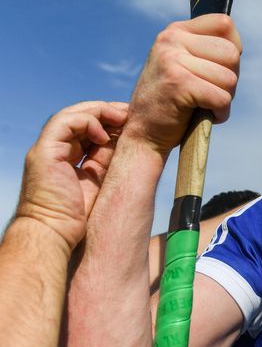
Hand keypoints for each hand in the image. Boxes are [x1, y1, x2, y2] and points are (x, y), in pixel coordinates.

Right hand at [15, 101, 128, 250]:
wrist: (54, 235)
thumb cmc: (78, 217)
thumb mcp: (100, 181)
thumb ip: (107, 161)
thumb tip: (129, 144)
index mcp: (68, 157)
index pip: (88, 128)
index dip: (110, 121)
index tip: (132, 121)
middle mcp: (56, 150)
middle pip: (80, 117)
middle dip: (107, 112)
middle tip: (131, 112)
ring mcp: (48, 149)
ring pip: (72, 115)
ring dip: (100, 112)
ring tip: (122, 117)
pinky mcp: (44, 152)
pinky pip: (64, 123)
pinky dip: (86, 122)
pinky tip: (104, 134)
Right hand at [124, 14, 241, 153]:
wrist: (144, 134)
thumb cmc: (171, 102)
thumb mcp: (184, 65)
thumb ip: (206, 50)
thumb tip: (237, 47)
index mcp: (175, 31)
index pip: (224, 24)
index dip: (233, 48)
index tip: (221, 67)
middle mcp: (171, 39)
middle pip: (232, 54)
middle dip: (230, 80)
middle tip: (211, 93)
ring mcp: (173, 60)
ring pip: (230, 79)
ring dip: (225, 99)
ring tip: (204, 105)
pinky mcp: (178, 83)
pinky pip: (222, 98)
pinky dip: (221, 114)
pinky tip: (206, 116)